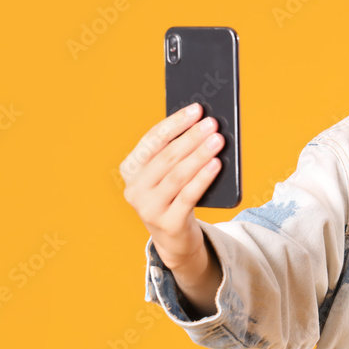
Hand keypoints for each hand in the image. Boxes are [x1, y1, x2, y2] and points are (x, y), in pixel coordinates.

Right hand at [120, 102, 224, 272]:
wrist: (174, 239)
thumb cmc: (174, 197)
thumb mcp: (168, 175)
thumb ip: (177, 154)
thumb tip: (203, 127)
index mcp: (130, 170)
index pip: (152, 140)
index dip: (175, 123)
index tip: (196, 109)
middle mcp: (134, 189)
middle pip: (167, 157)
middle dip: (192, 137)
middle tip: (212, 123)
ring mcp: (149, 209)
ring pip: (178, 175)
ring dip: (200, 155)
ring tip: (218, 140)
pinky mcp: (168, 224)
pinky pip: (188, 196)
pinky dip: (203, 178)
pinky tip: (216, 163)